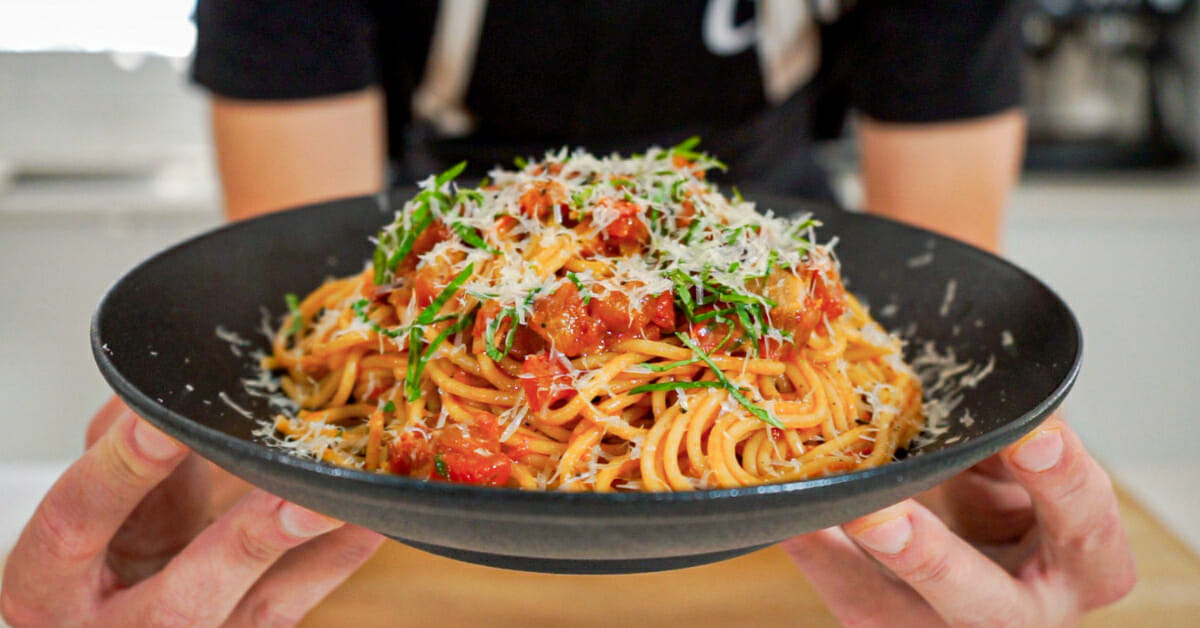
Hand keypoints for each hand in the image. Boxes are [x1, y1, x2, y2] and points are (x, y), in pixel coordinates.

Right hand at [1, 397, 383, 626]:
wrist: (110, 622)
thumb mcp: (90, 503)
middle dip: (245, 542)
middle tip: (297, 491)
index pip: (77, 522)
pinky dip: (338, 556)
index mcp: (50, 580)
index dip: (120, 469)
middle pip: (183, 596)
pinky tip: (371, 517)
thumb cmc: (92, 555)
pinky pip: (295, 602)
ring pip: (257, 608)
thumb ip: (118, 444)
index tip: (162, 417)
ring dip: (310, 549)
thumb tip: (162, 380)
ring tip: (349, 499)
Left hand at [782, 416, 1135, 626]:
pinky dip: (814, 553)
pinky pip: (847, 596)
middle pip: (987, 606)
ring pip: (892, 613)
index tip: (1037, 431)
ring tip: (809, 514)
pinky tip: (785, 515)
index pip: (1085, 524)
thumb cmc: (1014, 505)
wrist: (990, 558)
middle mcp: (1026, 613)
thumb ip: (1005, 439)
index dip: (1062, 480)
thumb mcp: (1023, 468)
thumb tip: (961, 377)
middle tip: (884, 516)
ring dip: (847, 562)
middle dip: (933, 561)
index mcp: (1085, 563)